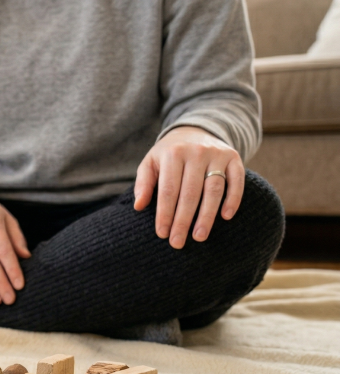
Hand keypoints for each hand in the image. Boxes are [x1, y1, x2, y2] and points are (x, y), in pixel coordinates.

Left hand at [134, 126, 244, 248]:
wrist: (194, 130)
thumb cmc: (168, 154)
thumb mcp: (151, 162)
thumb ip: (143, 183)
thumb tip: (138, 206)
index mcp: (173, 154)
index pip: (168, 189)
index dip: (165, 213)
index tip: (162, 234)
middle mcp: (196, 152)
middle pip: (190, 193)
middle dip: (183, 220)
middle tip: (177, 243)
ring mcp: (217, 155)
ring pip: (213, 189)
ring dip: (207, 215)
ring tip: (199, 236)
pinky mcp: (234, 157)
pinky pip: (236, 180)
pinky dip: (233, 199)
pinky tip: (226, 217)